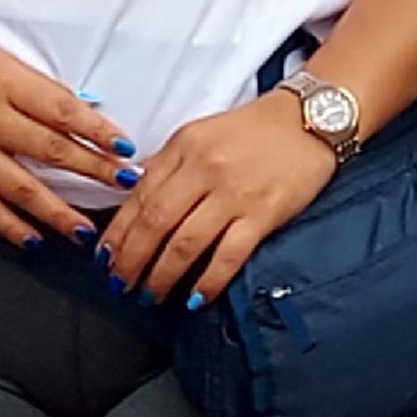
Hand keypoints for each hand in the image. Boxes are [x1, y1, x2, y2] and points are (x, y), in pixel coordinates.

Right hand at [0, 30, 138, 251]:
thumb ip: (37, 89)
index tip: (126, 147)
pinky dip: (10, 226)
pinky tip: (34, 240)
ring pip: (22, 189)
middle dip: (94, 172)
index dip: (98, 131)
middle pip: (51, 152)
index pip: (63, 111)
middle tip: (126, 186)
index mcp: (4, 85)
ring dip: (58, 212)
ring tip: (87, 231)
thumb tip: (83, 114)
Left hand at [101, 91, 348, 305]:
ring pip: (185, 244)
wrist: (310, 119)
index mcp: (184, 146)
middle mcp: (205, 168)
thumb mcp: (201, 133)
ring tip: (151, 294)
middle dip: (132, 260)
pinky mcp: (263, 213)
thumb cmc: (255, 129)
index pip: (139, 196)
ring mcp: (235, 193)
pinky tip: (197, 297)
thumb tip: (132, 194)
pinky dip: (209, 280)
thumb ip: (167, 164)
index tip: (106, 258)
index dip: (118, 233)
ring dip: (162, 276)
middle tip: (120, 284)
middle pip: (155, 223)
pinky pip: (229, 255)